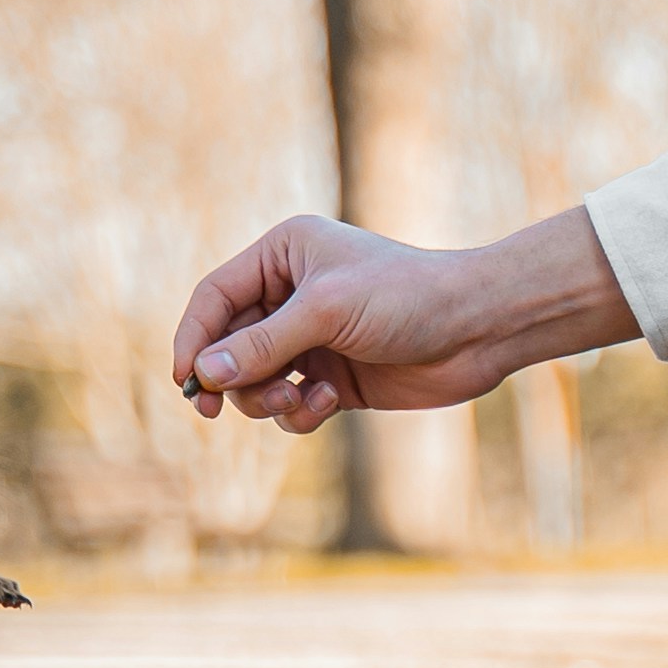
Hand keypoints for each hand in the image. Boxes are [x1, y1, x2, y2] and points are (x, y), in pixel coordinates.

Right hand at [172, 205, 639, 435]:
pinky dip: (300, 412)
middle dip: (232, 378)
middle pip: (229, 344)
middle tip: (219, 409)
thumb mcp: (326, 312)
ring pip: (257, 381)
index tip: (186, 381)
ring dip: (267, 399)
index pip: (215, 296)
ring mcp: (314, 339)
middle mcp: (293, 294)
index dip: (193, 338)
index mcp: (284, 254)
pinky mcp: (336, 378)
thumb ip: (262, 344)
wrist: (480, 327)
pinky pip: (292, 406)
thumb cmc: (407, 298)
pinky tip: (329, 403)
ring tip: (297, 401)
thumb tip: (206, 374)